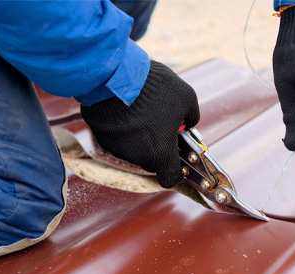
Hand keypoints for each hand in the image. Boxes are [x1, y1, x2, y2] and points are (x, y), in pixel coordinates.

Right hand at [80, 61, 199, 187]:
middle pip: (152, 159)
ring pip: (134, 148)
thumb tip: (188, 123)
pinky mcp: (102, 136)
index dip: (176, 169)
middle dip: (158, 145)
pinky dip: (123, 127)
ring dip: (139, 135)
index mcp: (160, 154)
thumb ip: (192, 116)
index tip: (177, 156)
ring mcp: (116, 148)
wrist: (114, 75)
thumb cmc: (154, 88)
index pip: (170, 178)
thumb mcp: (187, 97)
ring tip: (141, 109)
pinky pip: (117, 137)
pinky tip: (125, 107)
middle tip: (161, 122)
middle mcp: (137, 157)